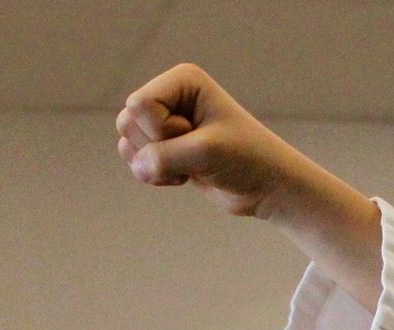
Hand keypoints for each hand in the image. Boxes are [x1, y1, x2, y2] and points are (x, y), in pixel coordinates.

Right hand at [117, 64, 310, 218]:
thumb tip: (136, 166)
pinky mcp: (164, 148)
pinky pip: (134, 160)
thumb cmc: (246, 158)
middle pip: (127, 121)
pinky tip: (184, 176)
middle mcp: (170, 96)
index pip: (140, 105)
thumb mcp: (204, 153)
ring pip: (127, 142)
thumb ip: (161, 158)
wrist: (266, 186)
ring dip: (155, 164)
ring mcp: (165, 122)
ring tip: (190, 165)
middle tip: (195, 149)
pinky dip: (155, 175)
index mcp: (183, 80)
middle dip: (157, 146)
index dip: (163, 129)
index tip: (196, 133)